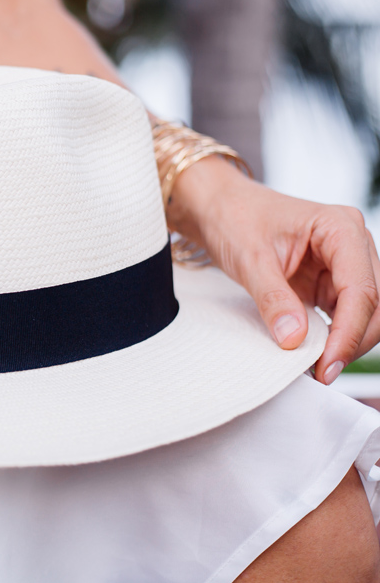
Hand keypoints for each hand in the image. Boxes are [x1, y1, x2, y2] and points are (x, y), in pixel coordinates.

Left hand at [170, 157, 379, 383]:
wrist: (217, 208)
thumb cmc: (234, 219)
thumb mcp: (249, 259)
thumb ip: (273, 299)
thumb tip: (294, 341)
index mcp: (340, 228)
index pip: (361, 289)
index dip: (349, 332)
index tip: (328, 364)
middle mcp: (352, 244)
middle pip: (374, 303)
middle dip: (353, 341)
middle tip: (323, 374)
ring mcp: (344, 263)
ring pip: (366, 312)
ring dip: (347, 341)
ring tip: (317, 369)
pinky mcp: (331, 281)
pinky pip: (344, 314)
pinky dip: (334, 336)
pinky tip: (314, 355)